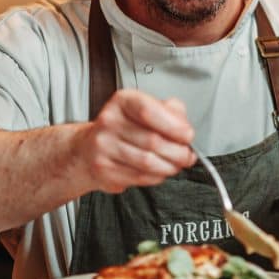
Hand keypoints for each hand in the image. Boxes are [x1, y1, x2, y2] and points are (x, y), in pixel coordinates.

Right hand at [79, 89, 195, 193]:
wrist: (89, 148)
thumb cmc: (125, 128)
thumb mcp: (148, 109)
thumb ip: (171, 112)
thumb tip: (184, 127)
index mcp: (123, 101)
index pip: (149, 111)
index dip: (174, 126)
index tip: (188, 135)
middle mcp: (109, 121)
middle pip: (153, 141)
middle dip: (178, 152)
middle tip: (187, 155)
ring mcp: (103, 146)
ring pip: (148, 162)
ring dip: (169, 166)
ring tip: (175, 164)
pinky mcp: (103, 169)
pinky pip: (139, 177)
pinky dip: (156, 177)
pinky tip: (158, 171)